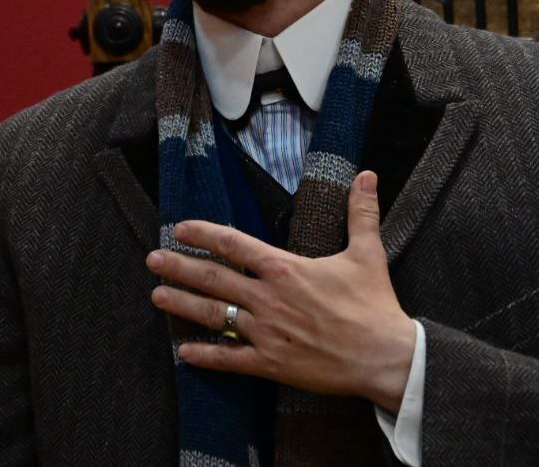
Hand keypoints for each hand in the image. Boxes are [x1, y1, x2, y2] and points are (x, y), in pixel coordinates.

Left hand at [145, 170, 416, 413]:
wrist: (385, 357)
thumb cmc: (374, 305)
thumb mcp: (368, 253)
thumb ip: (360, 213)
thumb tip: (366, 175)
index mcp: (286, 269)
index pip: (234, 244)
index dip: (203, 234)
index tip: (180, 227)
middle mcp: (269, 298)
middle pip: (214, 278)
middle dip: (180, 267)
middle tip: (153, 259)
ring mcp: (267, 332)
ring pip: (215, 316)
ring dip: (183, 305)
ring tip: (157, 296)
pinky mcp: (272, 363)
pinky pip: (231, 359)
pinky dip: (205, 356)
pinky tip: (183, 352)